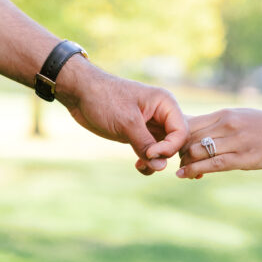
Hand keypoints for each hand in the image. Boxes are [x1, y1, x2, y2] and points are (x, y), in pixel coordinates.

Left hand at [55, 56, 186, 173]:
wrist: (80, 93)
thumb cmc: (104, 99)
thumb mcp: (127, 123)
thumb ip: (145, 144)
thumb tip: (161, 167)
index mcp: (165, 104)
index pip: (180, 132)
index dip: (169, 147)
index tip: (149, 153)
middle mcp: (161, 113)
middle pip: (175, 142)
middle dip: (163, 156)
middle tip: (145, 161)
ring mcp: (150, 124)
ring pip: (163, 149)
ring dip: (155, 161)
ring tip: (140, 166)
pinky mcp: (138, 133)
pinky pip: (151, 151)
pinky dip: (147, 161)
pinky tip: (138, 165)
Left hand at [176, 108, 261, 178]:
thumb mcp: (244, 117)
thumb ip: (224, 124)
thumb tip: (203, 134)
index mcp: (225, 114)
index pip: (189, 123)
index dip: (176, 137)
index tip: (174, 148)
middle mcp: (227, 124)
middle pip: (189, 136)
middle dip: (178, 151)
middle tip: (176, 162)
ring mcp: (236, 140)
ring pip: (197, 150)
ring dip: (185, 162)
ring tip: (183, 171)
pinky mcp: (244, 157)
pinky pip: (213, 164)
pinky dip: (194, 170)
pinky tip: (185, 175)